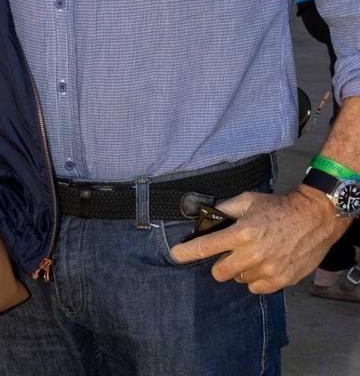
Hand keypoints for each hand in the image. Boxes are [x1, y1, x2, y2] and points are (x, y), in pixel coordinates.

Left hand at [169, 187, 348, 293]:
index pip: (206, 247)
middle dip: (219, 263)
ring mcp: (268, 270)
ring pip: (239, 279)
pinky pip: (256, 288)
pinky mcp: (281, 281)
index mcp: (242, 233)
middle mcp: (252, 254)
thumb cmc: (278, 207)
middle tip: (229, 251)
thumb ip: (225, 209)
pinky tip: (264, 263)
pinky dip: (255, 278)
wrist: (313, 219)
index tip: (174, 255)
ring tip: (253, 254)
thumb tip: (204, 215)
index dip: (186, 253)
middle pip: (219, 272)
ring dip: (240, 269)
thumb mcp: (248, 200)